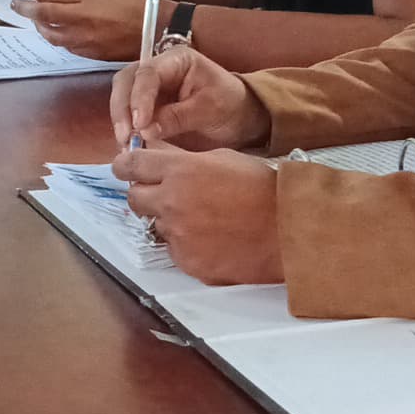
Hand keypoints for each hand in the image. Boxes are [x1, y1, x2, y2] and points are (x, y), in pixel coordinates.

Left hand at [10, 0, 151, 61]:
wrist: (157, 27)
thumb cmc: (129, 1)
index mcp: (78, 10)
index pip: (41, 9)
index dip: (24, 5)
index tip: (14, 0)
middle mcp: (78, 31)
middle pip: (44, 27)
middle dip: (33, 18)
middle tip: (27, 8)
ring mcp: (86, 46)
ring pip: (55, 39)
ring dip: (46, 29)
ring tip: (45, 19)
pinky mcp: (94, 56)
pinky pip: (70, 48)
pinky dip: (62, 39)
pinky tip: (67, 30)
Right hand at [109, 40, 267, 148]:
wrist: (241, 119)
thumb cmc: (231, 106)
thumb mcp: (210, 109)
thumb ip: (178, 117)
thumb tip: (145, 130)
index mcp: (176, 60)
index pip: (148, 73)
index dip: (139, 98)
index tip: (139, 125)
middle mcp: (158, 70)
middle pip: (126, 81)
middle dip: (122, 109)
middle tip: (126, 137)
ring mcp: (150, 89)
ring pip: (122, 97)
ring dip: (120, 121)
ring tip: (126, 145)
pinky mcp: (147, 108)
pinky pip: (129, 115)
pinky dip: (126, 130)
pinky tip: (129, 147)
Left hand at [112, 146, 282, 284]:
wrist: (289, 229)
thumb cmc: (262, 188)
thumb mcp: (221, 158)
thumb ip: (182, 157)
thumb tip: (155, 151)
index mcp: (179, 171)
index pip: (131, 165)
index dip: (125, 165)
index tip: (125, 167)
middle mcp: (171, 202)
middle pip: (134, 198)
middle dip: (144, 194)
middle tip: (164, 194)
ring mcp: (179, 235)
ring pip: (157, 226)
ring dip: (171, 221)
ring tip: (204, 219)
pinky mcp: (188, 262)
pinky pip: (176, 250)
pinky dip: (188, 245)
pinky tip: (213, 239)